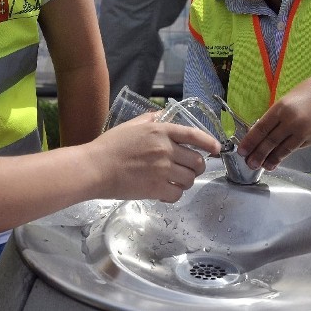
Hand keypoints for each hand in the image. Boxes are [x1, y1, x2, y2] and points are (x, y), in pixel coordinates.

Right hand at [86, 113, 220, 202]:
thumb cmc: (110, 146)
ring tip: (175, 181)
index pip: (194, 135)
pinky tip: (165, 191)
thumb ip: (152, 119)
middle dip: (197, 167)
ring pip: (189, 179)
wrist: (94, 168)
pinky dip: (174, 194)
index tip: (216, 149)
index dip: (209, 143)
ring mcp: (162, 170)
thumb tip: (165, 116)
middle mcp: (166, 149)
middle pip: (197, 161)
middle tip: (189, 170)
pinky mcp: (156, 188)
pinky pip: (177, 194)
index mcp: (161, 131)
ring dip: (186, 181)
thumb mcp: (133, 125)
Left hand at [237, 73, 310, 170]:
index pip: (260, 128)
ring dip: (270, 159)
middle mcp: (290, 120)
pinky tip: (277, 160)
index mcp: (281, 107)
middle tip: (249, 163)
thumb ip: (278, 115)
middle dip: (257, 154)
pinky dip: (284, 155)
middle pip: (269, 141)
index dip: (249, 141)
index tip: (242, 150)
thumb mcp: (290, 98)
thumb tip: (265, 131)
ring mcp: (303, 131)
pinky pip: (295, 148)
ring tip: (261, 165)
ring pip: (281, 149)